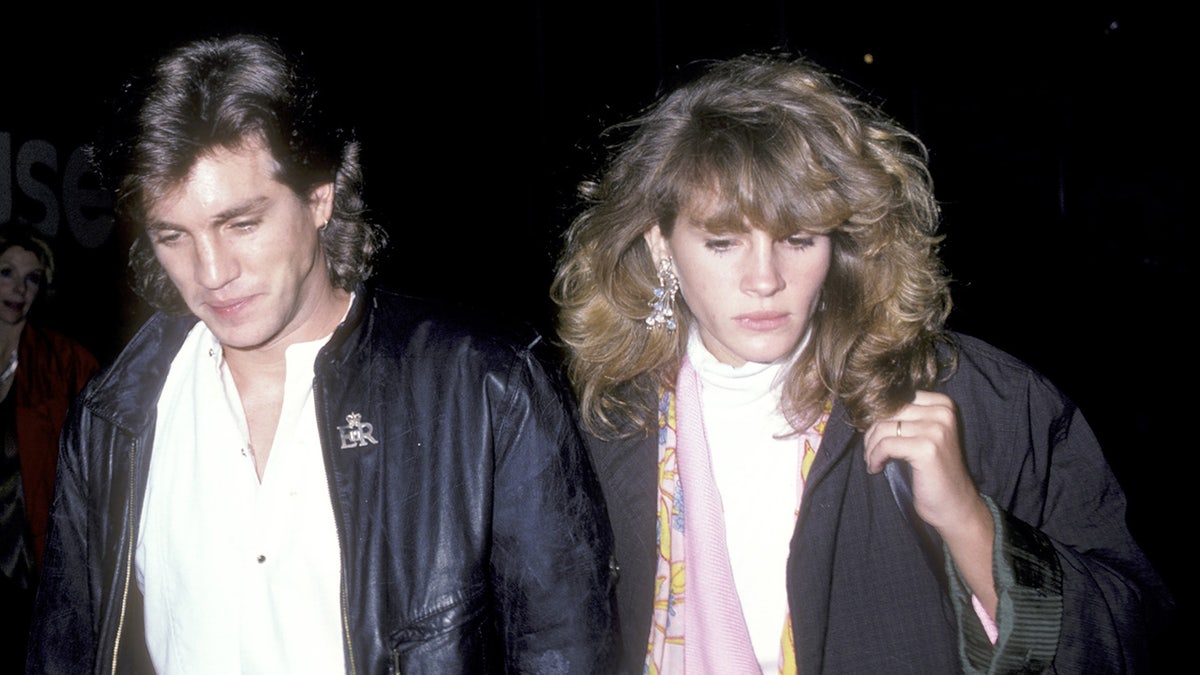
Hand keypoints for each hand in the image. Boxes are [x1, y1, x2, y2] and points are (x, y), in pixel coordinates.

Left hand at [865, 391, 996, 613]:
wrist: (954, 506)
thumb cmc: (933, 472)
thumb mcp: (923, 435)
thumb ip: (905, 418)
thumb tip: (867, 406)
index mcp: (943, 404)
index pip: (895, 398)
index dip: (879, 417)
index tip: (876, 437)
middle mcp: (942, 412)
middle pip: (887, 411)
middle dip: (872, 433)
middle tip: (871, 453)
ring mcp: (936, 429)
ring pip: (883, 427)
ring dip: (871, 447)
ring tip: (873, 462)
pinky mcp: (926, 448)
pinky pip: (885, 445)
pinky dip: (874, 458)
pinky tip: (876, 469)